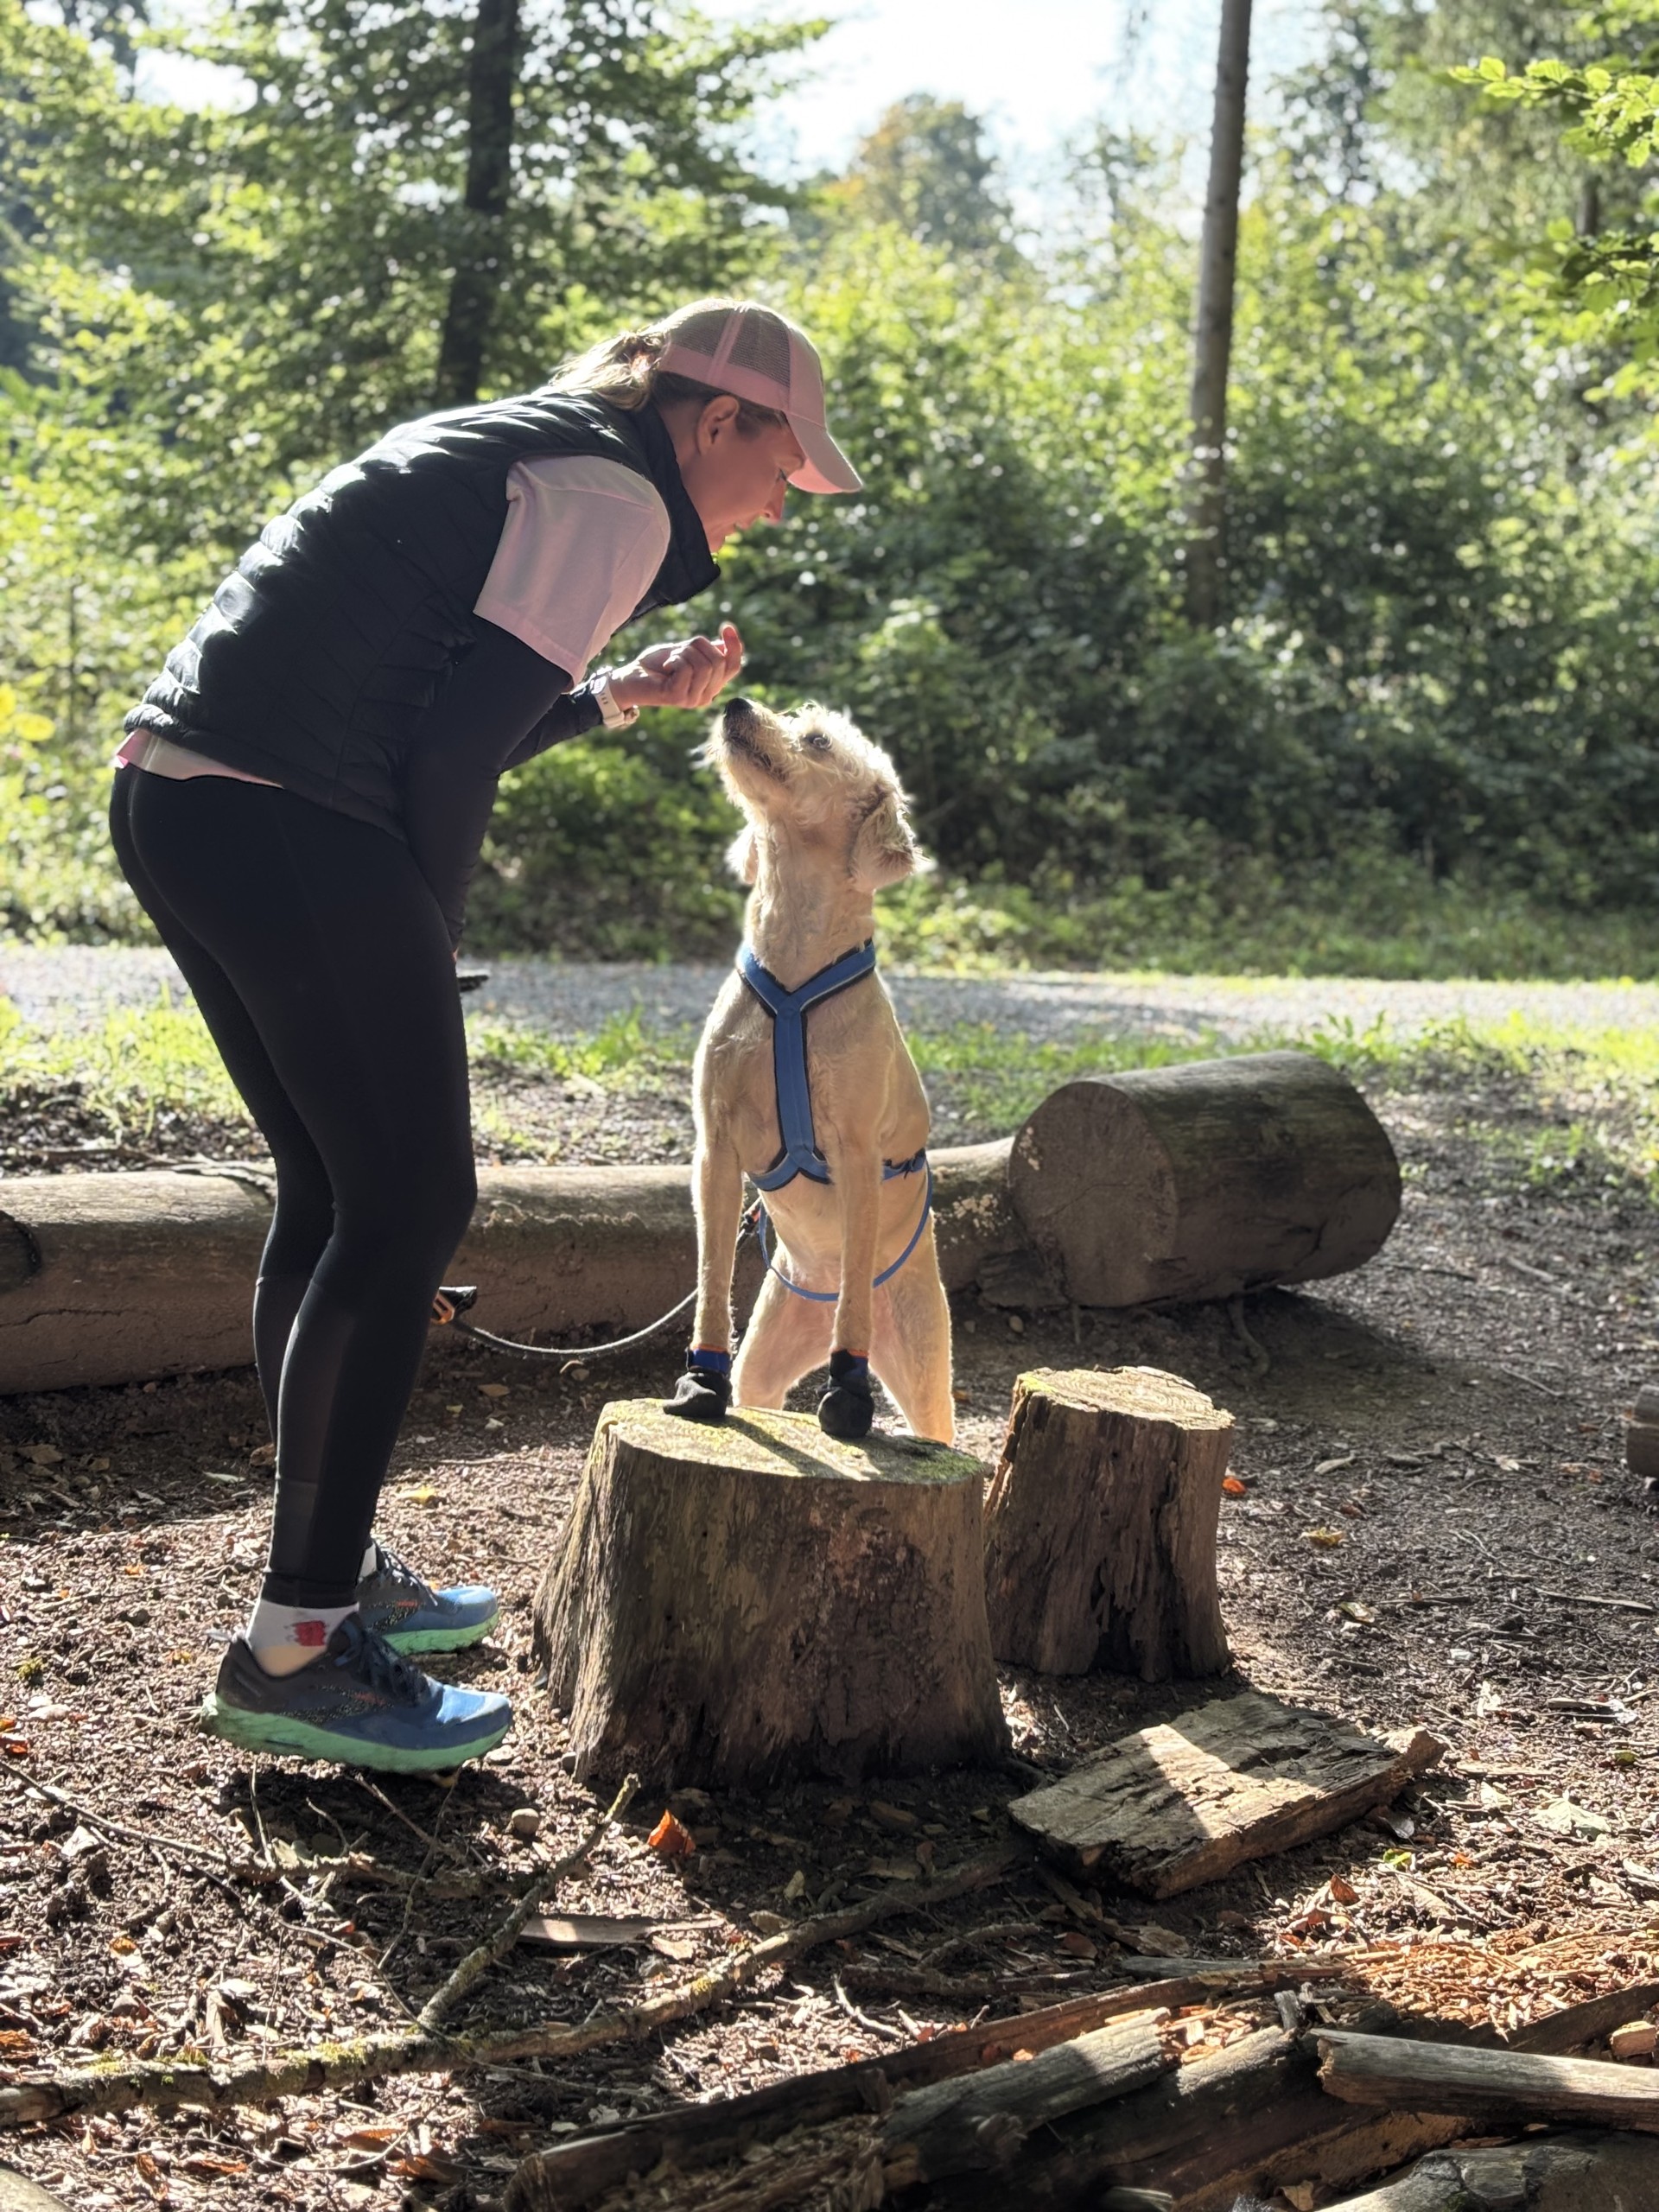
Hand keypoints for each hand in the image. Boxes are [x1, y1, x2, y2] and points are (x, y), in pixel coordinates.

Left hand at [610, 622, 742, 713]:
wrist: (630, 677)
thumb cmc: (656, 664)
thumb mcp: (685, 651)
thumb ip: (706, 650)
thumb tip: (726, 643)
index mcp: (710, 685)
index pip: (733, 667)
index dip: (734, 646)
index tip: (726, 626)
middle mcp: (706, 696)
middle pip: (719, 662)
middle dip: (699, 647)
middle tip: (680, 650)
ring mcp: (693, 699)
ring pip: (704, 665)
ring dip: (685, 653)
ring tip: (671, 659)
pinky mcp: (678, 698)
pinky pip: (687, 669)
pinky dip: (675, 659)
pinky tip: (666, 666)